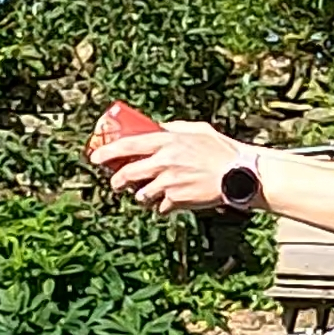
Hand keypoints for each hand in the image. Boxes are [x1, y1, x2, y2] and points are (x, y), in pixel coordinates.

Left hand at [92, 119, 247, 214]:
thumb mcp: (197, 130)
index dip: (107, 152)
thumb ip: (174, 128)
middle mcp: (164, 162)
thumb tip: (157, 127)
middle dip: (117, 181)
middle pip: (128, 174)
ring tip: (147, 193)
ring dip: (141, 196)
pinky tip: (171, 201)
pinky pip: (160, 207)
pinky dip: (162, 206)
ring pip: (141, 194)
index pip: (128, 145)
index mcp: (166, 141)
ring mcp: (169, 183)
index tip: (95, 158)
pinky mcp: (177, 200)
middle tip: (116, 183)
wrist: (239, 175)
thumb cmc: (221, 150)